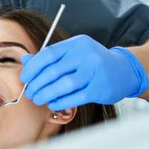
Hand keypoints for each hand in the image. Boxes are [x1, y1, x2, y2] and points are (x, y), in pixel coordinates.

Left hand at [21, 35, 148, 109]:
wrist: (124, 70)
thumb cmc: (91, 62)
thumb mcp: (72, 53)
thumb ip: (49, 57)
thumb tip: (25, 60)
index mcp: (76, 43)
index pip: (48, 54)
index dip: (33, 67)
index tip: (24, 78)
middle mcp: (86, 55)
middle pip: (54, 71)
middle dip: (37, 84)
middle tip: (29, 92)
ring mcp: (94, 72)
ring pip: (64, 85)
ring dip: (46, 94)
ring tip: (37, 99)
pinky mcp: (100, 88)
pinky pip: (76, 97)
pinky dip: (61, 102)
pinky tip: (52, 104)